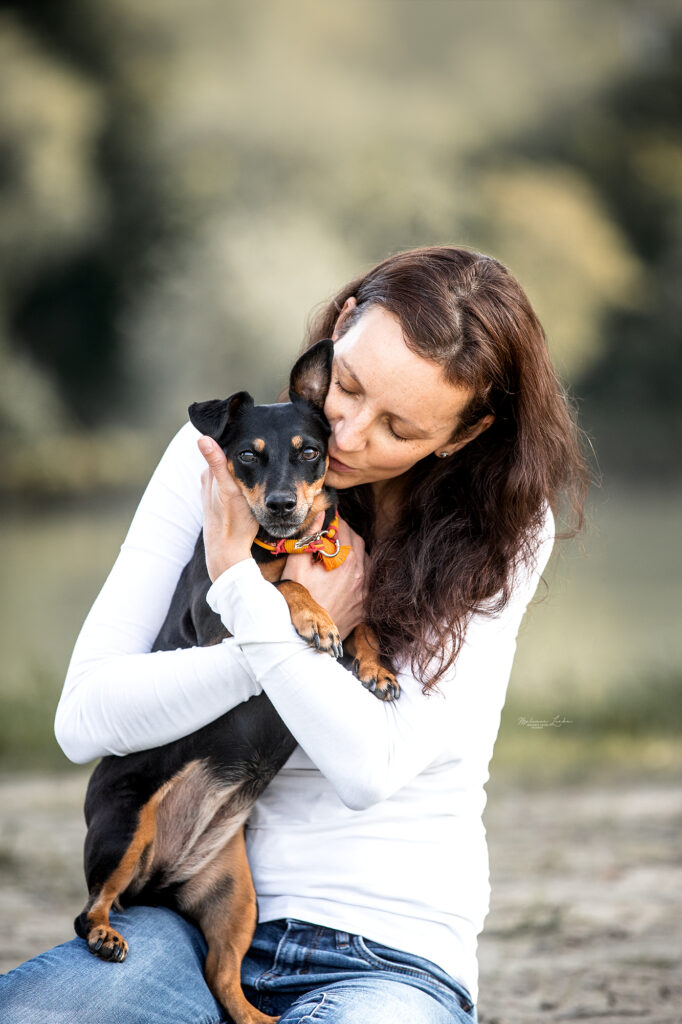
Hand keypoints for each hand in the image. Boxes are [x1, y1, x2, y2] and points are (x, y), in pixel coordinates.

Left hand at [198, 437, 257, 580]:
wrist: (228, 552)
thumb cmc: (233, 522)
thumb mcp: (229, 489)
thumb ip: (216, 462)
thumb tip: (201, 437)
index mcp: (210, 474)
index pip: (224, 447)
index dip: (243, 441)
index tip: (261, 435)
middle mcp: (209, 481)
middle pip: (229, 458)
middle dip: (246, 453)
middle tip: (268, 446)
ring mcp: (215, 493)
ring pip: (232, 471)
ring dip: (247, 466)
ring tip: (267, 458)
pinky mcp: (223, 503)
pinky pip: (234, 484)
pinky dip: (244, 479)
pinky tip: (255, 481)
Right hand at [281, 515, 366, 639]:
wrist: (304, 635)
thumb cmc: (298, 598)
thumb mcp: (296, 565)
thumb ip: (309, 537)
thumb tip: (320, 516)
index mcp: (346, 560)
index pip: (346, 530)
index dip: (336, 522)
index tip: (329, 521)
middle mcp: (361, 574)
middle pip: (359, 543)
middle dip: (346, 535)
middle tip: (332, 535)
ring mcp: (366, 591)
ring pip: (367, 561)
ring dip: (355, 553)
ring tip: (338, 554)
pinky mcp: (365, 606)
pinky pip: (369, 583)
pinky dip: (360, 574)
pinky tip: (346, 575)